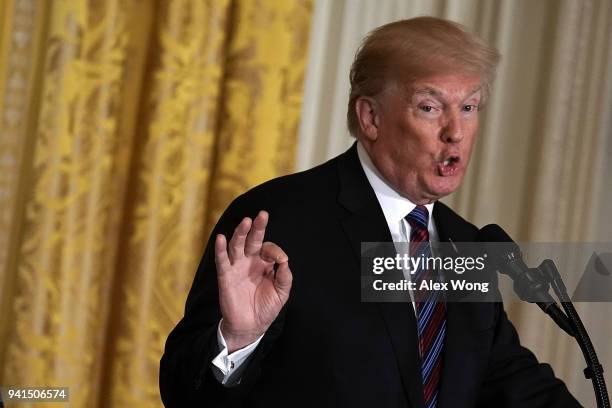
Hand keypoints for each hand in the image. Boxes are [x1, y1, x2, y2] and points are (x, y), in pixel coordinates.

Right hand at [215, 210, 291, 352]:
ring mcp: (237, 267)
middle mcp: (250, 261)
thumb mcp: (282, 293)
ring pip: (237, 245)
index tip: (281, 260)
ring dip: (240, 233)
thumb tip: (285, 260)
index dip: (275, 251)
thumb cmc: (266, 308)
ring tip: (245, 222)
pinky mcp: (226, 276)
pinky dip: (220, 249)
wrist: (250, 327)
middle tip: (263, 214)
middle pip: (252, 240)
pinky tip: (221, 238)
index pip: (269, 248)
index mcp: (264, 263)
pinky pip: (222, 260)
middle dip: (257, 227)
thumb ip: (285, 277)